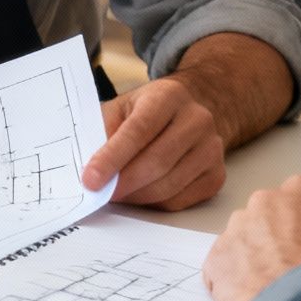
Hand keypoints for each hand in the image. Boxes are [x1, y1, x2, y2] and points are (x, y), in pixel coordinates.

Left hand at [80, 78, 225, 210]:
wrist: (188, 114)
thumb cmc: (146, 113)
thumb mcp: (121, 108)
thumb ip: (102, 131)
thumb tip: (84, 166)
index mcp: (168, 96)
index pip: (139, 130)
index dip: (112, 158)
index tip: (90, 179)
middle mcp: (197, 119)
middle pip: (156, 162)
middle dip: (122, 183)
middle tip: (98, 195)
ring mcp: (211, 149)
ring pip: (168, 186)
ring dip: (135, 196)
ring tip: (115, 193)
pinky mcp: (216, 175)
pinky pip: (179, 201)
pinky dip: (152, 204)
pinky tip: (138, 194)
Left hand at [202, 175, 300, 300]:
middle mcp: (264, 201)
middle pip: (268, 218)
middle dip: (277, 240)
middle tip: (293, 268)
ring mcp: (237, 228)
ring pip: (243, 242)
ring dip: (254, 260)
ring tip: (274, 288)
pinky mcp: (217, 259)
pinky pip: (223, 270)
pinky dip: (233, 284)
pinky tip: (253, 299)